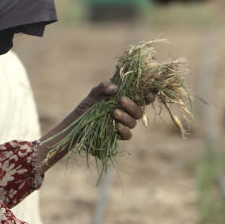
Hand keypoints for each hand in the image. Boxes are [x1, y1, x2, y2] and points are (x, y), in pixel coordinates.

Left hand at [36, 82, 151, 169]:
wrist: (76, 124)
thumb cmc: (87, 107)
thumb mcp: (93, 94)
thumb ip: (102, 87)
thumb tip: (115, 88)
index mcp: (124, 101)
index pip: (141, 98)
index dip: (148, 96)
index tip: (148, 94)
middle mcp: (126, 113)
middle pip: (139, 111)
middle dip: (132, 105)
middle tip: (121, 100)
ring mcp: (123, 125)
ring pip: (134, 122)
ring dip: (126, 117)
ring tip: (114, 113)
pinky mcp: (118, 135)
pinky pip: (128, 135)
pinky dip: (124, 130)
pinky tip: (117, 126)